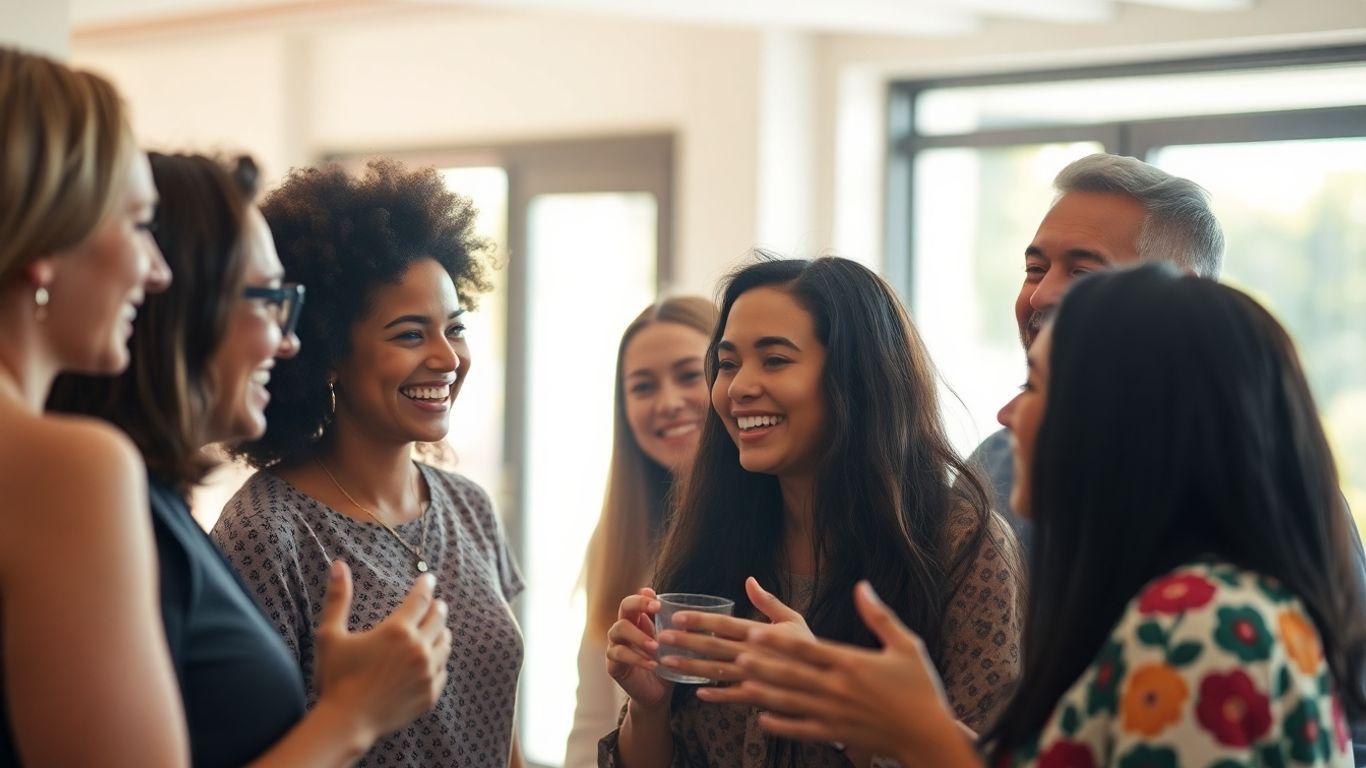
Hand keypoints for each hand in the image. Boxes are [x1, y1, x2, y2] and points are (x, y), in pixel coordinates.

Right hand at [314, 560, 451, 738]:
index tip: (429, 579)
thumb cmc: (336, 678)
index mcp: (397, 631)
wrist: (347, 722)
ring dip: (442, 632)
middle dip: (438, 608)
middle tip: (437, 603)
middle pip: (439, 618)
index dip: (425, 586)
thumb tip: (338, 565)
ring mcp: (427, 672)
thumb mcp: (331, 636)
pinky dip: (439, 661)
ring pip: (445, 643)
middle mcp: (418, 649)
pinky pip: (443, 670)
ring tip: (437, 629)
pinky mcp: (431, 693)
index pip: (420, 599)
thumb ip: (338, 599)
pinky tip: (433, 660)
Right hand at [606, 588, 671, 709]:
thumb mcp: (675, 646)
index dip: (645, 597)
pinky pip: (618, 654)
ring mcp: (615, 644)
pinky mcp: (613, 663)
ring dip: (639, 635)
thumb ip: (680, 630)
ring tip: (656, 646)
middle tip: (657, 609)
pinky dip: (637, 658)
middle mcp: (624, 628)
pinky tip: (652, 664)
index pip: (637, 599)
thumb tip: (695, 617)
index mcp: (639, 620)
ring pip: (618, 629)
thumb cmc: (666, 664)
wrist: (658, 694)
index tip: (659, 601)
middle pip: (624, 606)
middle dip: (639, 604)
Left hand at [665, 577, 811, 687]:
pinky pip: (734, 697)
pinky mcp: (761, 697)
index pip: (726, 624)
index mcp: (762, 633)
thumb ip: (769, 602)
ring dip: (691, 668)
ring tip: (668, 663)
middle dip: (686, 642)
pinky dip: (716, 696)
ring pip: (718, 673)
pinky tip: (697, 692)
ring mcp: (757, 678)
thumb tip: (749, 580)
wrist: (830, 685)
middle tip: (661, 638)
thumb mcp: (793, 620)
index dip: (701, 620)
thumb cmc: (810, 648)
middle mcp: (756, 655)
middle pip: (715, 647)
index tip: (678, 616)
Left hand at [714, 581, 960, 761]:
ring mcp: (836, 714)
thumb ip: (879, 616)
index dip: (779, 642)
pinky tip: (762, 720)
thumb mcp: (906, 645)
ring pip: (793, 702)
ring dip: (766, 692)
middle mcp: (839, 688)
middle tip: (737, 657)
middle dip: (764, 666)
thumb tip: (862, 586)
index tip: (755, 633)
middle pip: (793, 675)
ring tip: (743, 683)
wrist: (929, 734)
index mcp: (852, 663)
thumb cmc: (921, 688)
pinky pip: (803, 730)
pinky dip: (781, 725)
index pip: (808, 649)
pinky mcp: (837, 734)